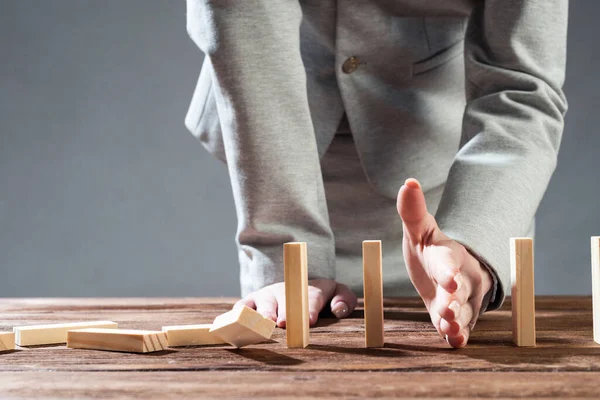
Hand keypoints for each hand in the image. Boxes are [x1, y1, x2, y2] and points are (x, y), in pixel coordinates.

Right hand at [235, 279, 356, 327]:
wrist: (298, 289)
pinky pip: (243, 306)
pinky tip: (239, 322)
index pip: (312, 295)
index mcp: (311, 287)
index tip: (310, 321)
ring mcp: (267, 294)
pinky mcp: (251, 301)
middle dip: (285, 310)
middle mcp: (286, 288)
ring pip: (264, 301)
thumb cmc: (322, 299)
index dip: (310, 307)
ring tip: (266, 323)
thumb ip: (344, 300)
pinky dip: (240, 313)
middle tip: (285, 323)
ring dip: (264, 312)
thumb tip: (338, 309)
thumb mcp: (338, 295)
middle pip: (285, 297)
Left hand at [397, 178, 492, 347]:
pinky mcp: (458, 319)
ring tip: (449, 328)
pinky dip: (459, 335)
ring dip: (456, 320)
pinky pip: (462, 328)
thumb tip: (408, 182)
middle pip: (459, 290)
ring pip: (462, 311)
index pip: (448, 261)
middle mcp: (461, 277)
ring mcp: (462, 300)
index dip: (448, 270)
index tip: (449, 278)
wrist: (449, 270)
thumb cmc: (431, 249)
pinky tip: (455, 342)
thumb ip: (412, 211)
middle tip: (447, 308)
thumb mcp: (419, 230)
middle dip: (453, 300)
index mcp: (448, 254)